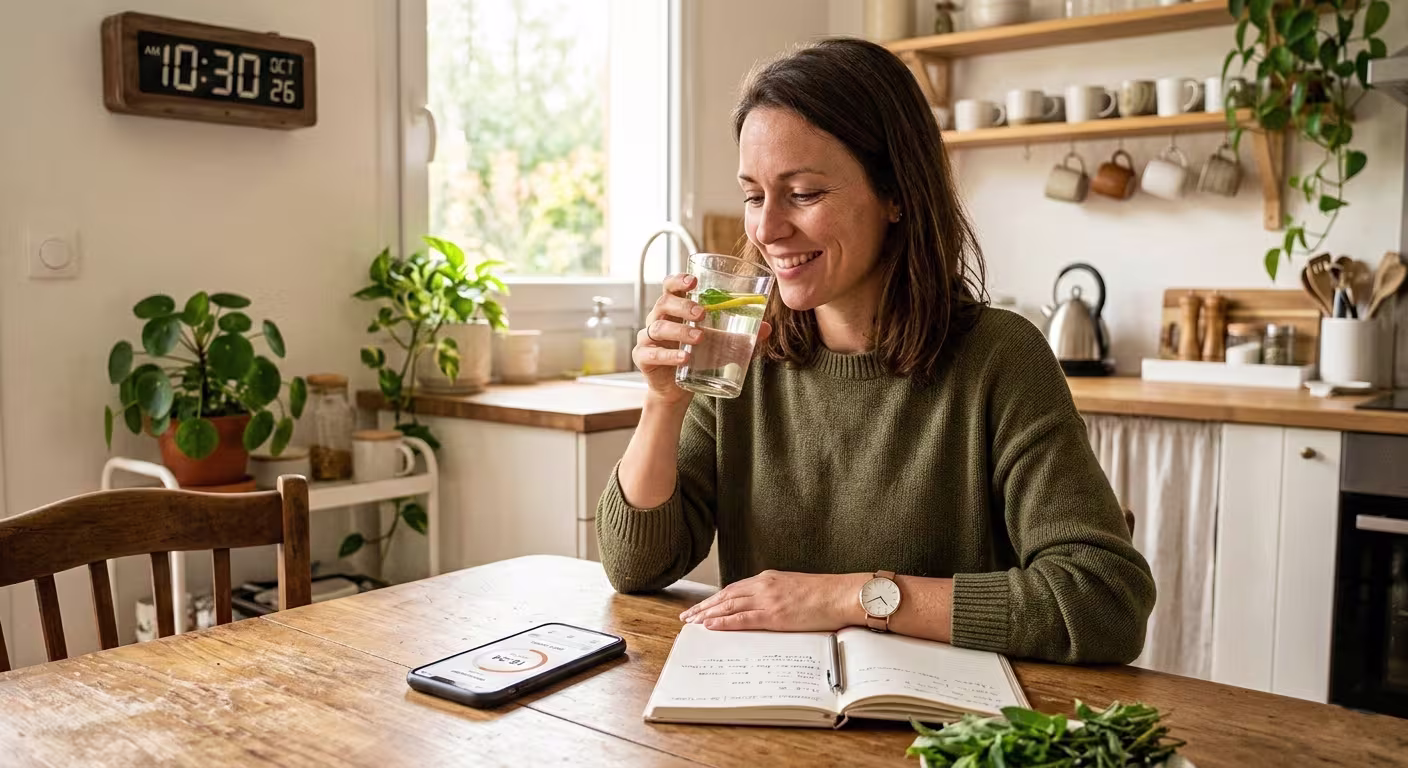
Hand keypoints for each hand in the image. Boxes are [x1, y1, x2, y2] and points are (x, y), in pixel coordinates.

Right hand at [634, 273, 770, 406]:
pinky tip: (684, 358)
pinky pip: (652, 354)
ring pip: (658, 327)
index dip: (678, 280)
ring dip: (680, 331)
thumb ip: (740, 337)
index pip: (670, 287)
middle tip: (702, 313)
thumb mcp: (720, 346)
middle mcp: (658, 319)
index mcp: (674, 310)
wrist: (677, 391)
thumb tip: (766, 328)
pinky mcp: (644, 359)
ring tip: (700, 338)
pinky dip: (668, 356)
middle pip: (663, 303)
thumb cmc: (697, 360)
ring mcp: (649, 339)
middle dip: (683, 305)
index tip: (693, 281)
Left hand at [678, 570, 864, 631]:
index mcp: (769, 578)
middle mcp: (764, 585)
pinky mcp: (775, 614)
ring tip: (692, 622)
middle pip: (726, 596)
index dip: (715, 598)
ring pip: (729, 606)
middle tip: (687, 616)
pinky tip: (711, 625)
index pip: (734, 588)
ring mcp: (768, 599)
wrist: (842, 594)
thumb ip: (777, 593)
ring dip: (708, 615)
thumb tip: (766, 604)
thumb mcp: (794, 587)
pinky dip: (724, 622)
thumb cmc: (824, 594)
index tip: (701, 606)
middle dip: (704, 607)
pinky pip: (743, 619)